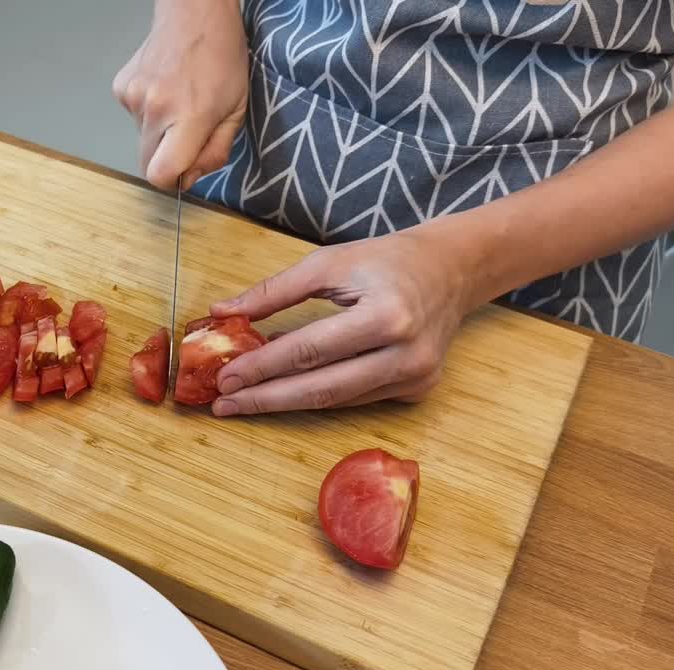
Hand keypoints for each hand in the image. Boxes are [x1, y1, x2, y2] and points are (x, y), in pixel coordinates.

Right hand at [112, 0, 247, 190]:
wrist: (194, 12)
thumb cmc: (221, 56)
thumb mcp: (236, 110)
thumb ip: (216, 151)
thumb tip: (190, 177)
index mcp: (189, 116)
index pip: (161, 175)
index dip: (174, 180)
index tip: (187, 168)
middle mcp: (155, 109)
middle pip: (147, 164)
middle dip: (168, 157)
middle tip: (188, 133)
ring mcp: (133, 97)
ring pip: (142, 140)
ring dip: (161, 132)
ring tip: (179, 101)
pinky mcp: (121, 89)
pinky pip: (134, 119)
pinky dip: (150, 113)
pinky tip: (165, 90)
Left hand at [208, 228, 483, 414]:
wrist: (451, 269)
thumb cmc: (385, 261)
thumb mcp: (328, 262)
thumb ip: (274, 291)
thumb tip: (222, 313)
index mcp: (386, 314)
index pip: (309, 350)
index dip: (262, 367)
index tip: (225, 378)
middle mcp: (406, 353)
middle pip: (322, 388)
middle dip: (267, 398)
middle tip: (225, 403)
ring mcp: (416, 376)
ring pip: (337, 401)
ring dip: (286, 403)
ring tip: (245, 401)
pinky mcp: (418, 389)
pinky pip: (356, 399)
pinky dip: (318, 397)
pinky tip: (285, 393)